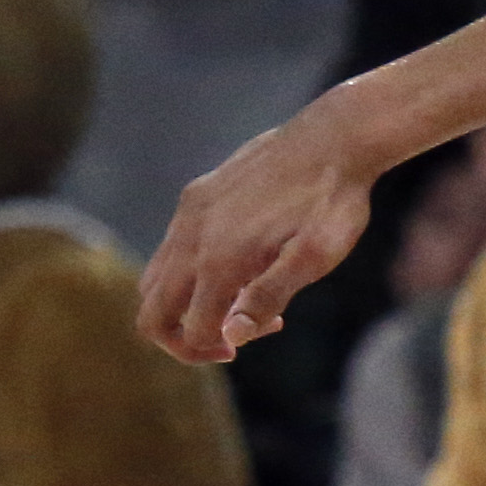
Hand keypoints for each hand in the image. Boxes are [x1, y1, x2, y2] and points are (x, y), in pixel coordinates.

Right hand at [136, 101, 380, 362]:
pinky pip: (172, 248)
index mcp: (217, 260)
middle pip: (151, 311)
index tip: (267, 330)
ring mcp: (189, 213)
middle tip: (235, 337)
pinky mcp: (197, 196)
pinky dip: (192, 274)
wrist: (334, 137)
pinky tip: (246, 263)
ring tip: (247, 296)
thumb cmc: (333, 202)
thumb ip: (266, 297)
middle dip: (184, 338)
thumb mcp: (314, 258)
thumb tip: (228, 337)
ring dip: (188, 304)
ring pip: (156, 279)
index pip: (187, 330)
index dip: (215, 348)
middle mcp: (190, 236)